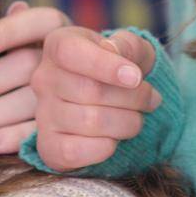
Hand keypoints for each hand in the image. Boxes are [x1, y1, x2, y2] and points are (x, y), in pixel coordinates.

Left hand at [0, 1, 68, 153]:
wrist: (85, 99)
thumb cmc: (41, 61)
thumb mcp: (33, 38)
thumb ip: (16, 25)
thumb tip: (12, 5)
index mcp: (58, 30)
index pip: (36, 22)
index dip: (2, 33)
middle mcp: (65, 61)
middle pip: (19, 66)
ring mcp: (68, 95)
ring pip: (22, 102)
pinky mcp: (65, 127)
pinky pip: (34, 133)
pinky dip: (5, 138)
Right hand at [32, 25, 161, 171]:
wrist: (110, 100)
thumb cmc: (119, 67)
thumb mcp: (129, 47)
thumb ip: (126, 44)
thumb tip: (115, 51)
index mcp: (58, 45)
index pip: (70, 52)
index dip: (106, 65)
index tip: (136, 77)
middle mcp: (44, 78)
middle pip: (89, 90)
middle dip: (133, 98)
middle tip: (152, 99)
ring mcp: (43, 114)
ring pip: (90, 122)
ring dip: (127, 123)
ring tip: (137, 118)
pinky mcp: (49, 146)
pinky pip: (76, 152)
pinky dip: (106, 147)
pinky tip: (115, 137)